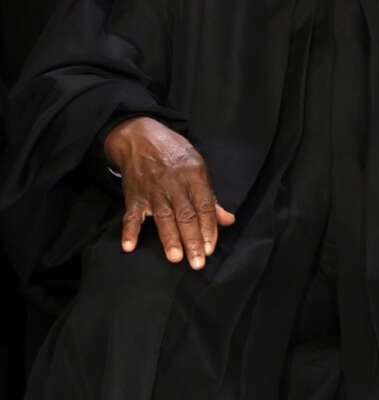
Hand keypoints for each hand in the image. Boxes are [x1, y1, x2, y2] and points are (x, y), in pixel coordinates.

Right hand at [104, 117, 234, 269]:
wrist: (141, 137)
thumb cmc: (175, 154)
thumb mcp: (199, 168)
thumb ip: (211, 197)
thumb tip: (227, 220)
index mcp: (194, 177)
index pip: (204, 206)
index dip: (209, 228)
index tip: (211, 248)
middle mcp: (174, 185)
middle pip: (186, 216)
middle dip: (193, 240)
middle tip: (198, 262)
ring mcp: (153, 191)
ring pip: (163, 218)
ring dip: (169, 238)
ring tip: (175, 257)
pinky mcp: (134, 196)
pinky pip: (131, 215)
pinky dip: (129, 230)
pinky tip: (129, 246)